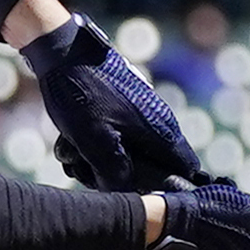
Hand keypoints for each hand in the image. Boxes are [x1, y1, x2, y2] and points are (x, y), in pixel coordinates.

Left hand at [22, 13, 209, 191]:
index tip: (144, 194)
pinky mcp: (121, 109)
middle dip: (118, 178)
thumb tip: (129, 197)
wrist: (61, 52)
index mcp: (162, 132)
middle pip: (150, 168)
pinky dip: (91, 145)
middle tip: (88, 172)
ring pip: (126, 156)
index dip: (171, 188)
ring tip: (73, 152)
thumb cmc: (81, 96)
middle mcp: (157, 123)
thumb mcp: (95, 143)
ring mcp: (138, 115)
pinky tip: (69, 140)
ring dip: (97, 162)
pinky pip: (112, 140)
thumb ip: (116, 174)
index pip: (187, 170)